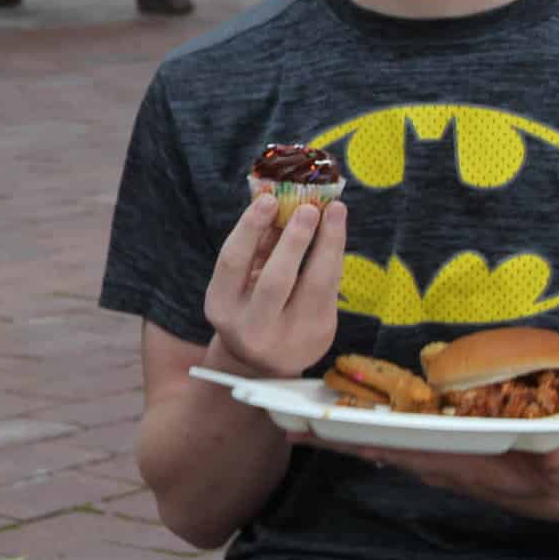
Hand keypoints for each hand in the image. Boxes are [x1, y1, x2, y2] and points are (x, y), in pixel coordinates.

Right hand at [201, 196, 347, 377]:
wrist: (266, 361)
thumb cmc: (251, 305)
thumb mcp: (243, 280)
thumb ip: (258, 245)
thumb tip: (280, 199)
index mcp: (221, 307)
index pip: (232, 262)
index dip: (250, 228)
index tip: (269, 199)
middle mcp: (251, 328)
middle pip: (275, 280)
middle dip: (295, 240)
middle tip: (309, 207)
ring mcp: (289, 337)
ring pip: (314, 285)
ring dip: (328, 243)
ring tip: (335, 210)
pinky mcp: (319, 336)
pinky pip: (331, 290)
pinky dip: (335, 257)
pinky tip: (336, 233)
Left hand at [297, 433, 558, 516]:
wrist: (550, 494)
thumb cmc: (550, 479)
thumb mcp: (555, 471)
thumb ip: (555, 463)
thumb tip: (558, 457)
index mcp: (453, 465)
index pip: (404, 454)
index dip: (369, 445)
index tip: (335, 437)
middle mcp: (433, 464)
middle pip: (375, 448)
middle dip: (334, 439)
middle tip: (287, 428)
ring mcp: (430, 461)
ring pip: (378, 445)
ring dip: (340, 435)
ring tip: (298, 422)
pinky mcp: (434, 456)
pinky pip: (392, 443)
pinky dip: (364, 433)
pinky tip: (339, 426)